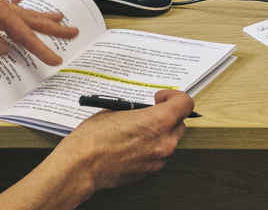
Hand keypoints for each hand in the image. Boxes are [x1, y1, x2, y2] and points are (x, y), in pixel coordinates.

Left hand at [0, 0, 76, 65]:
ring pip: (21, 11)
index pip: (24, 35)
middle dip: (52, 26)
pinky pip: (6, 3)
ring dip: (39, 15)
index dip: (41, 49)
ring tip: (57, 16)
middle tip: (72, 30)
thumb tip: (4, 48)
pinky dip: (17, 3)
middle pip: (30, 18)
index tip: (55, 58)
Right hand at [52, 90, 193, 192]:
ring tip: (137, 129)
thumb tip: (142, 111)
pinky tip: (132, 144)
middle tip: (150, 112)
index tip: (161, 98)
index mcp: (158, 121)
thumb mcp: (116, 111)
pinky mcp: (149, 171)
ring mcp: (158, 159)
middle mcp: (164, 141)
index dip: (175, 97)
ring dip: (159, 133)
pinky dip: (150, 148)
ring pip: (169, 141)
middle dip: (167, 116)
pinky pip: (157, 155)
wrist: (82, 166)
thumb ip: (138, 110)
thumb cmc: (94, 138)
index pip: (185, 104)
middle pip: (179, 123)